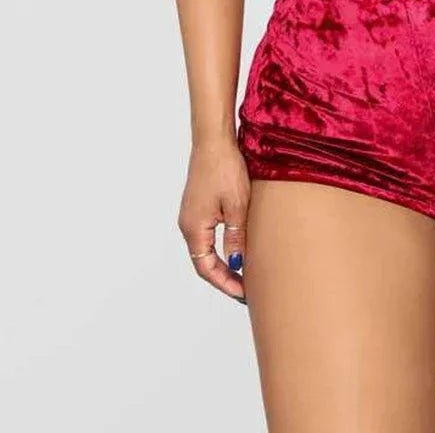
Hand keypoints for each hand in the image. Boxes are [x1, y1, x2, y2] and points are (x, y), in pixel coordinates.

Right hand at [178, 137, 250, 303]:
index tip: (243, 293)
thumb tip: (237, 263)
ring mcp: (191, 215)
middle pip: (203, 262)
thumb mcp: (237, 206)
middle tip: (246, 289)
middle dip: (224, 278)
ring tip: (244, 274)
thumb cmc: (225, 169)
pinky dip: (220, 248)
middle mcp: (188, 224)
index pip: (206, 268)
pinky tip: (236, 248)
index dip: (224, 283)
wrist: (213, 141)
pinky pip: (207, 235)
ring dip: (222, 263)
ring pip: (205, 249)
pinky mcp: (198, 206)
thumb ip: (235, 236)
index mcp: (194, 228)